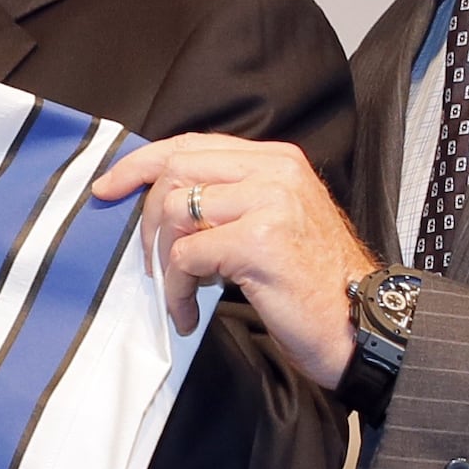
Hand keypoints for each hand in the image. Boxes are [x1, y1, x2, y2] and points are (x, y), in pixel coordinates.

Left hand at [91, 132, 375, 386]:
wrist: (359, 323)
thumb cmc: (312, 282)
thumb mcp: (274, 222)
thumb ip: (229, 200)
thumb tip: (162, 203)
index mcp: (276, 160)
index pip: (191, 145)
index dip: (140, 164)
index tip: (108, 188)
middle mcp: (274, 171)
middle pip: (175, 171)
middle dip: (147, 220)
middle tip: (152, 264)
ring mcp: (268, 202)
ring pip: (174, 212)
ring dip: (163, 261)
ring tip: (179, 292)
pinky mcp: (258, 241)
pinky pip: (186, 256)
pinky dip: (176, 290)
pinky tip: (190, 312)